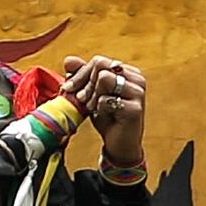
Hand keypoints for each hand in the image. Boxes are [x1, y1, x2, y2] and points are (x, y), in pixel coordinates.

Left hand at [59, 54, 149, 176]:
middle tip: (81, 99)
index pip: (99, 61)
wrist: (119, 145)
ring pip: (104, 78)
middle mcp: (137, 78)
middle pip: (101, 65)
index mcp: (128, 71)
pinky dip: (99, 109)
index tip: (68, 88)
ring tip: (93, 107)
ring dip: (92, 96)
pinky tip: (105, 116)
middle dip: (85, 83)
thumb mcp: (91, 94)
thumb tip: (69, 60)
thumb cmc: (108, 118)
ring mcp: (138, 93)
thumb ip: (82, 75)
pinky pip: (106, 100)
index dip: (80, 73)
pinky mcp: (135, 109)